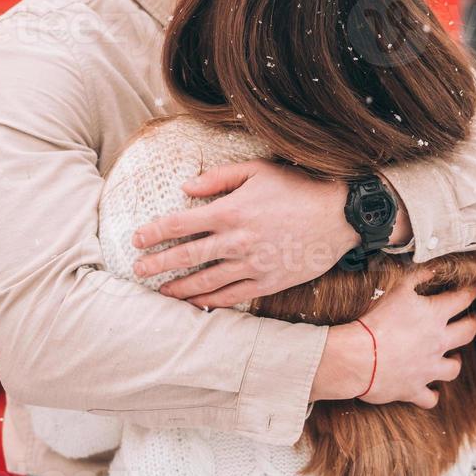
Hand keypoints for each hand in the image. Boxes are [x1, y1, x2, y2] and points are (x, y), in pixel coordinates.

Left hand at [131, 159, 357, 307]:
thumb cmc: (298, 186)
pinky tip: (197, 304)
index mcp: (230, 211)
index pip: (180, 224)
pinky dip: (212, 302)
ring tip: (161, 292)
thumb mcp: (257, 170)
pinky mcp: (268, 282)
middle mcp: (237, 241)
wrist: (339, 214)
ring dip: (180, 288)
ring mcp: (252, 265)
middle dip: (157, 263)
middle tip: (136, 270)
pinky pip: (233, 296)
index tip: (136, 238)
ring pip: (206, 281)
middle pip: (186, 256)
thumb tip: (185, 187)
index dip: (154, 232)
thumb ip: (218, 178)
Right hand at [312, 276, 475, 407]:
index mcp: (434, 316)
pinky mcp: (414, 389)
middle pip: (468, 333)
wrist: (359, 357)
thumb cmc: (376, 320)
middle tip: (473, 320)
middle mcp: (438, 343)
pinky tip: (431, 391)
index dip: (471, 292)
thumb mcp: (397, 290)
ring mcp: (428, 369)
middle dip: (473, 324)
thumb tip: (435, 268)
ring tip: (455, 358)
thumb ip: (418, 277)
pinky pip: (430, 398)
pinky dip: (431, 394)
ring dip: (455, 362)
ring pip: (453, 368)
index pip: (462, 300)